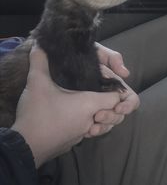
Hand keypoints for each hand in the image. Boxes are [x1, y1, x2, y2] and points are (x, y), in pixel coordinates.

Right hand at [11, 45, 119, 167]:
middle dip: (110, 106)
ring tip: (88, 107)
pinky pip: (88, 133)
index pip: (116, 98)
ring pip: (102, 126)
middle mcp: (90, 121)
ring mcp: (82, 135)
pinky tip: (75, 118)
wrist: (24, 147)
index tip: (107, 84)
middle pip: (114, 115)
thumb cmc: (37, 114)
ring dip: (100, 117)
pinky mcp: (73, 143)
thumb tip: (38, 46)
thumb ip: (40, 62)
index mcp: (89, 104)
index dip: (116, 91)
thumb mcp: (37, 83)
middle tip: (95, 95)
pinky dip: (88, 126)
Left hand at [87, 43, 139, 137]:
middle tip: (97, 116)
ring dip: (103, 127)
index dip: (128, 105)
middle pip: (121, 114)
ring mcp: (100, 106)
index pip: (131, 99)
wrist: (63, 61)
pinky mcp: (89, 114)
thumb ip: (113, 58)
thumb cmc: (83, 56)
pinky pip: (97, 127)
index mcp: (116, 86)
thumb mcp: (98, 52)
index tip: (117, 107)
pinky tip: (86, 131)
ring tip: (91, 128)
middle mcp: (110, 97)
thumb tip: (125, 73)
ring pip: (110, 123)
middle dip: (111, 117)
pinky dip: (94, 130)